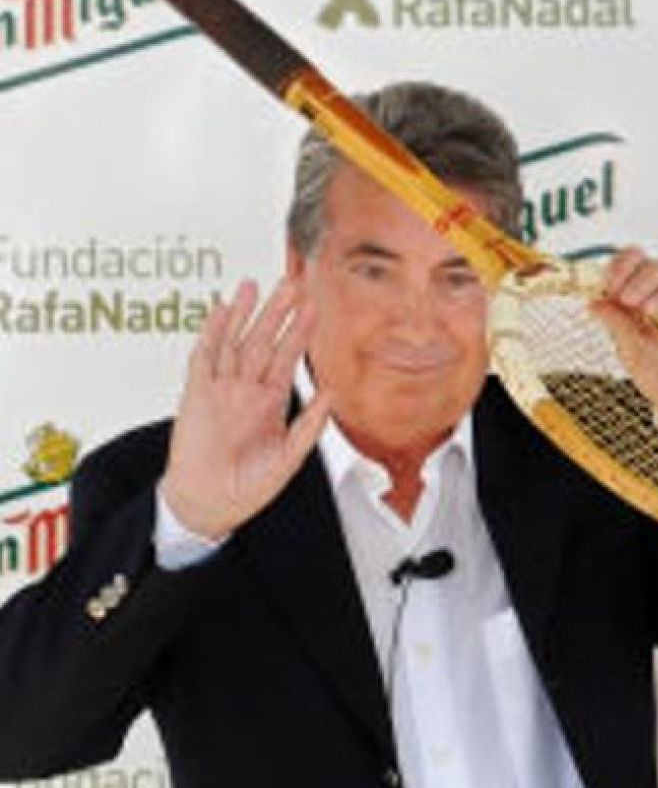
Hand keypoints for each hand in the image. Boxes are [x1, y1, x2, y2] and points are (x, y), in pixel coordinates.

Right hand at [160, 279, 331, 540]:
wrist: (208, 506)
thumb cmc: (246, 486)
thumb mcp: (288, 458)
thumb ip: (309, 426)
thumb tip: (331, 394)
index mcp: (270, 401)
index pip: (287, 357)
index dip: (300, 331)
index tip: (314, 305)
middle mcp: (246, 389)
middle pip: (263, 340)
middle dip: (277, 311)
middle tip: (292, 281)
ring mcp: (221, 389)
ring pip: (234, 341)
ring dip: (244, 313)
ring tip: (254, 284)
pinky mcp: (196, 395)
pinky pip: (204, 358)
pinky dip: (211, 333)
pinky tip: (221, 311)